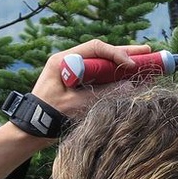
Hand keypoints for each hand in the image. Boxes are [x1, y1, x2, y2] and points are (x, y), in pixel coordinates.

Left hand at [29, 39, 147, 121]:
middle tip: (148, 52)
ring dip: (122, 62)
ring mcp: (73, 72)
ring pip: (102, 63)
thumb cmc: (47, 116)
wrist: (29, 130)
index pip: (94, 48)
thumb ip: (102, 94)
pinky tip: (131, 76)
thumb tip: (129, 86)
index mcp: (62, 60)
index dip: (115, 53)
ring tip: (145, 60)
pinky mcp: (77, 83)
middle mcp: (68, 62)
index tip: (130, 64)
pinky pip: (99, 75)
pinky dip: (115, 75)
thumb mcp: (76, 105)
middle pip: (101, 52)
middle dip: (125, 52)